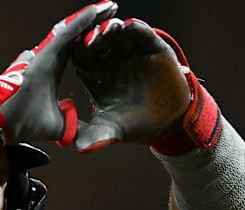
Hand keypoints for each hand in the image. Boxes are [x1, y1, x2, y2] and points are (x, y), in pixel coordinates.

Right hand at [0, 1, 118, 158]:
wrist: (6, 122)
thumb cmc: (23, 121)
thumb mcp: (59, 125)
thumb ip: (74, 125)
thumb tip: (90, 135)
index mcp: (54, 72)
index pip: (78, 51)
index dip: (92, 42)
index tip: (109, 37)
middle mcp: (51, 59)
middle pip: (77, 36)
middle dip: (96, 24)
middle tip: (113, 12)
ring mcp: (48, 54)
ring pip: (74, 30)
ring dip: (93, 17)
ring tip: (111, 6)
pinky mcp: (46, 53)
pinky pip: (67, 33)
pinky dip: (82, 21)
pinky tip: (97, 11)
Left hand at [69, 18, 218, 152]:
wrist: (170, 122)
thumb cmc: (136, 125)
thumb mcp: (114, 130)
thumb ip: (97, 136)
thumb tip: (80, 147)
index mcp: (95, 76)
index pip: (81, 60)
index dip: (78, 55)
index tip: (74, 52)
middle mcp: (110, 60)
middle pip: (96, 43)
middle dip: (93, 38)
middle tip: (91, 37)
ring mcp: (129, 52)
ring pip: (117, 35)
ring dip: (112, 29)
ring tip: (110, 29)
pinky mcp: (151, 48)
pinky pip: (142, 34)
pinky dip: (136, 29)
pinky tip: (131, 27)